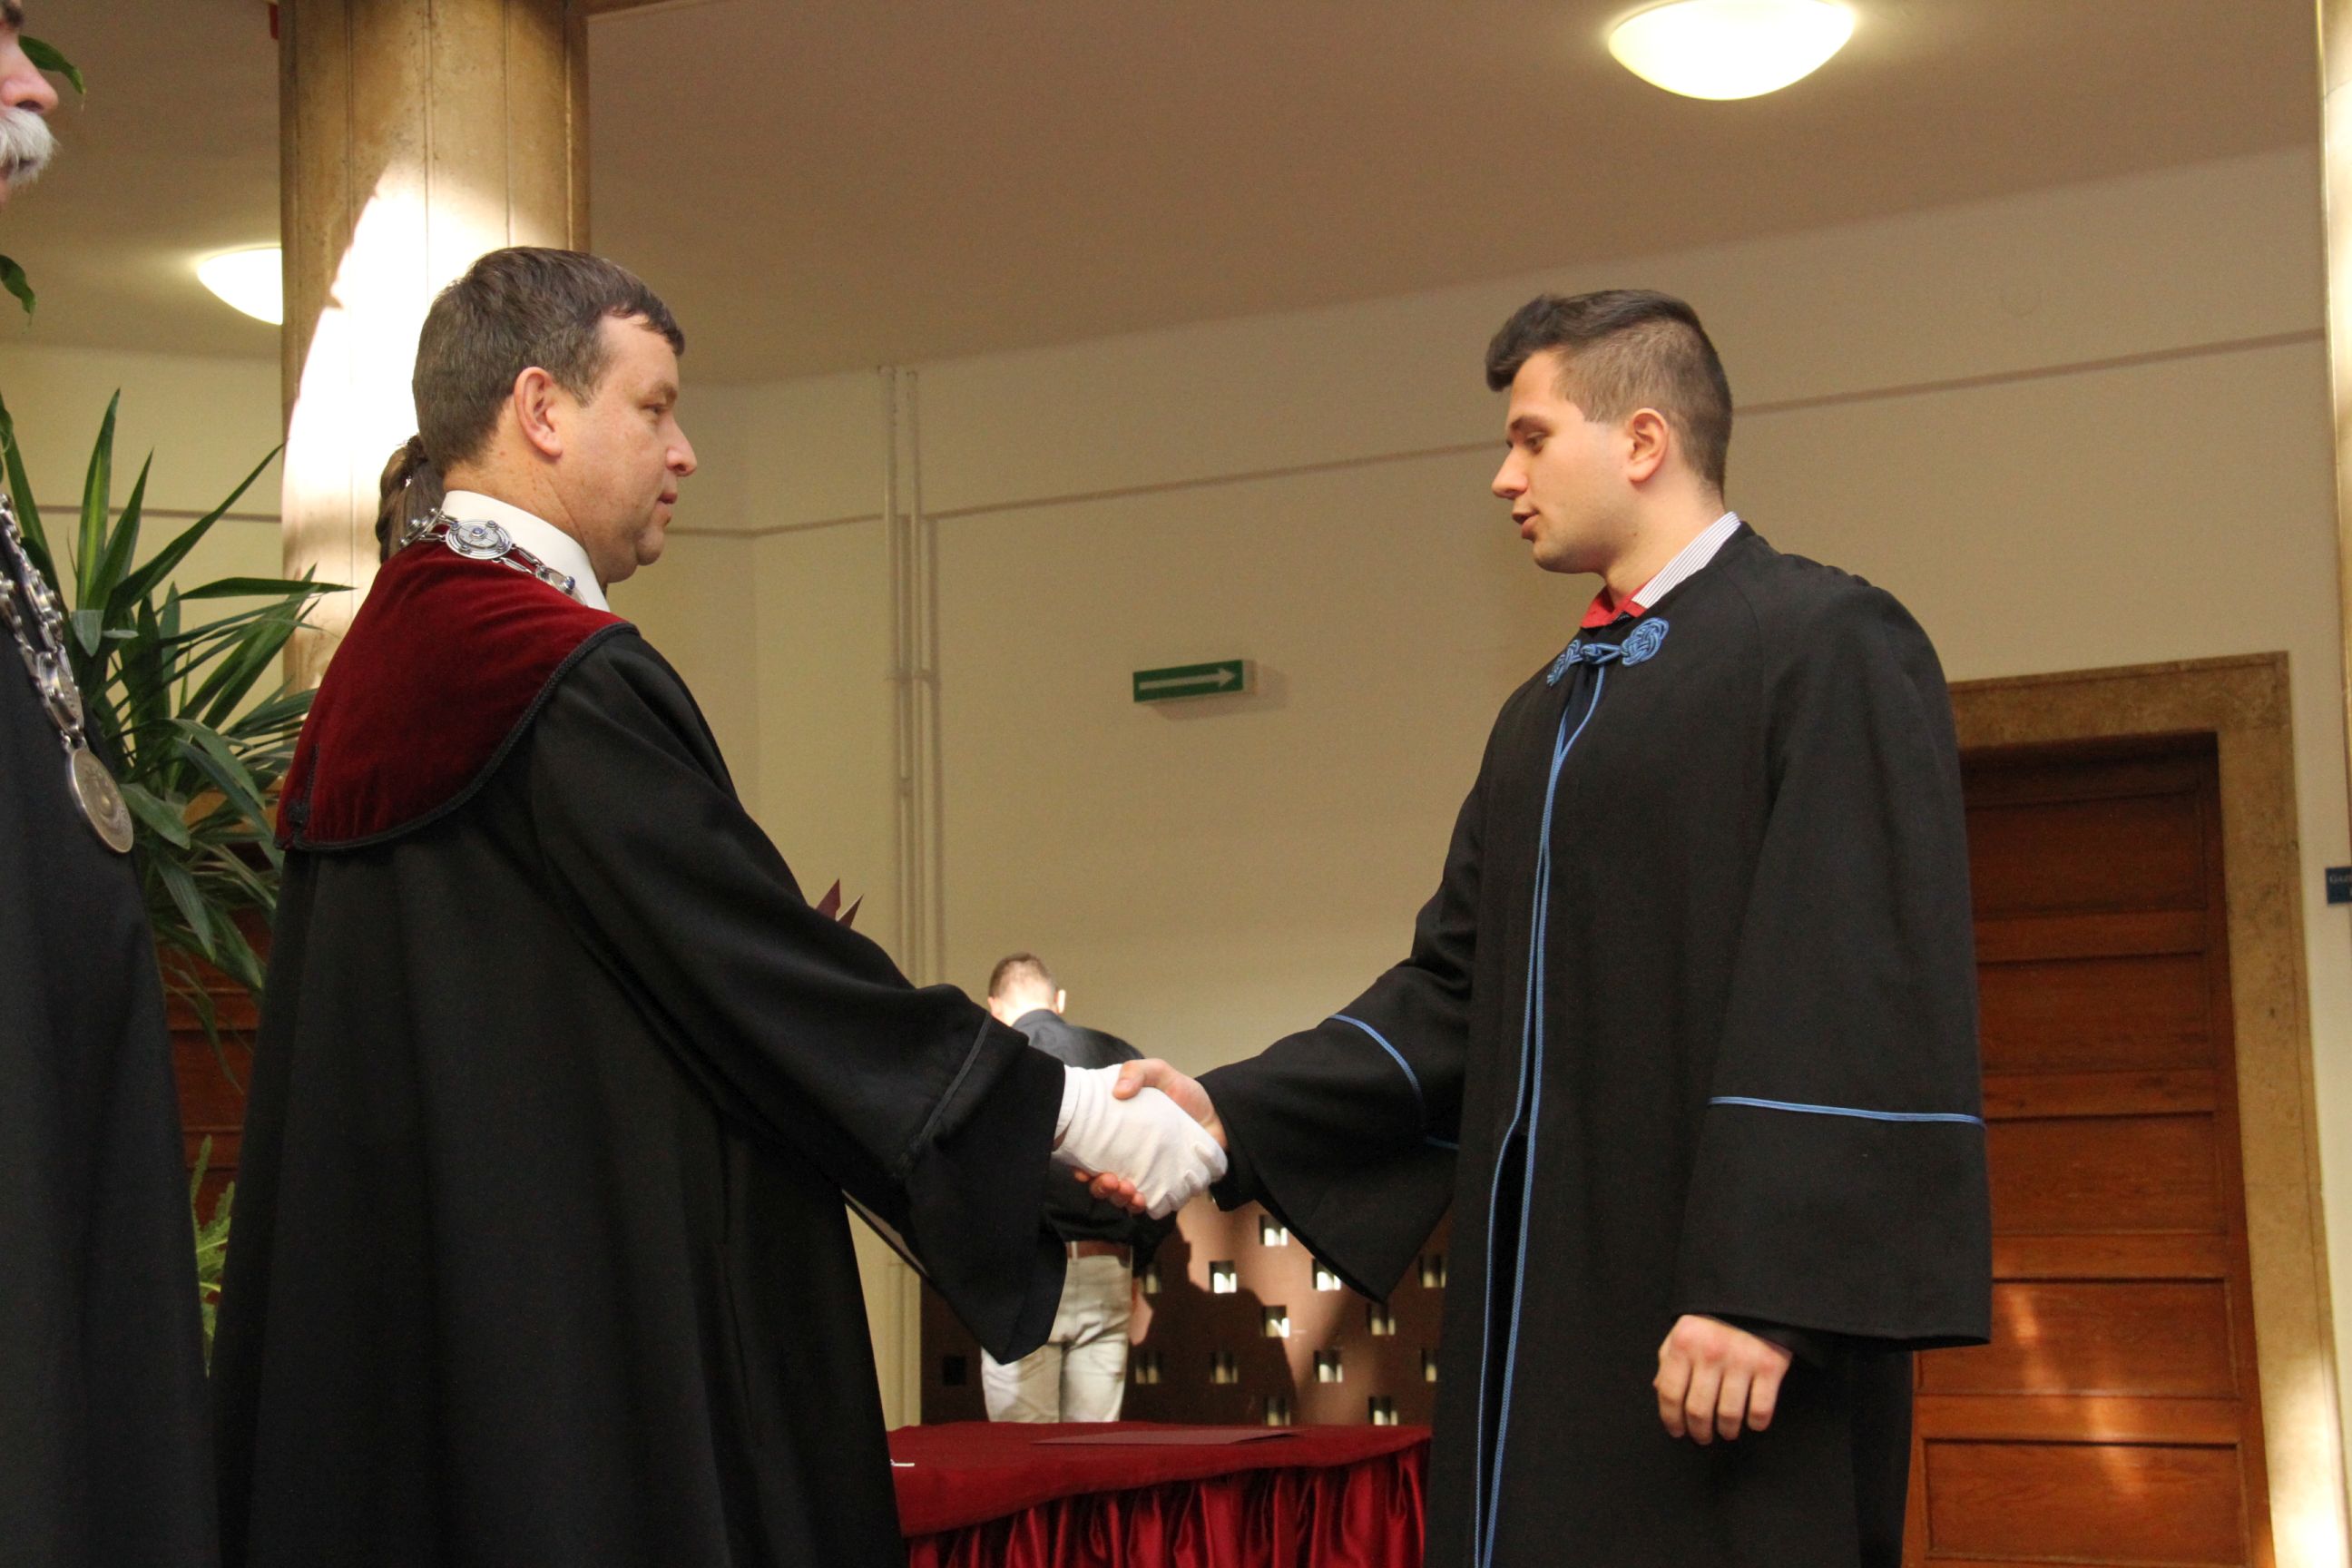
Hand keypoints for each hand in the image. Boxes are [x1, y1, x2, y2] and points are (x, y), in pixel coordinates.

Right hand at [1084, 1059, 1226, 1210]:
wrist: (1218, 1113)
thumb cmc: (1184, 1094)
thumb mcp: (1159, 1073)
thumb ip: (1137, 1071)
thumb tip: (1119, 1091)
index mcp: (1115, 1136)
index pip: (1087, 1157)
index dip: (1079, 1168)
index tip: (1083, 1170)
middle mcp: (1126, 1159)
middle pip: (1102, 1183)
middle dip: (1101, 1189)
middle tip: (1111, 1181)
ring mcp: (1146, 1175)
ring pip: (1123, 1199)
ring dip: (1120, 1201)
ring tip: (1130, 1192)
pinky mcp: (1167, 1187)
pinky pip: (1151, 1204)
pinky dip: (1143, 1207)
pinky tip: (1144, 1200)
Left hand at [1653, 1315, 1790, 1444]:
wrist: (1756, 1295)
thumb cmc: (1715, 1318)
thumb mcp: (1684, 1330)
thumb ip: (1669, 1358)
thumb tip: (1659, 1390)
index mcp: (1684, 1344)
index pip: (1670, 1393)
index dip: (1671, 1419)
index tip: (1677, 1431)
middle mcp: (1710, 1353)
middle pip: (1698, 1410)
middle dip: (1699, 1432)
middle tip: (1702, 1437)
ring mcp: (1741, 1360)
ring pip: (1729, 1415)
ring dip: (1727, 1431)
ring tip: (1727, 1432)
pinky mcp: (1769, 1366)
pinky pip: (1760, 1409)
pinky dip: (1756, 1423)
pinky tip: (1752, 1423)